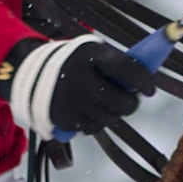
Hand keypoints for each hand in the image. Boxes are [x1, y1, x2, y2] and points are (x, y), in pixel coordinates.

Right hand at [0, 34, 155, 138]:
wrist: (32, 74)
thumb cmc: (75, 62)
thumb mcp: (93, 53)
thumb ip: (117, 64)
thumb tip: (146, 79)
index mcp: (91, 56)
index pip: (126, 69)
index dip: (142, 81)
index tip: (150, 90)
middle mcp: (82, 78)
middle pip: (122, 102)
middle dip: (130, 104)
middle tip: (128, 101)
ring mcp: (72, 100)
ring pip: (109, 119)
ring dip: (112, 114)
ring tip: (103, 103)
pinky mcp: (64, 118)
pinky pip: (92, 128)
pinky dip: (94, 122)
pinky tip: (86, 110)